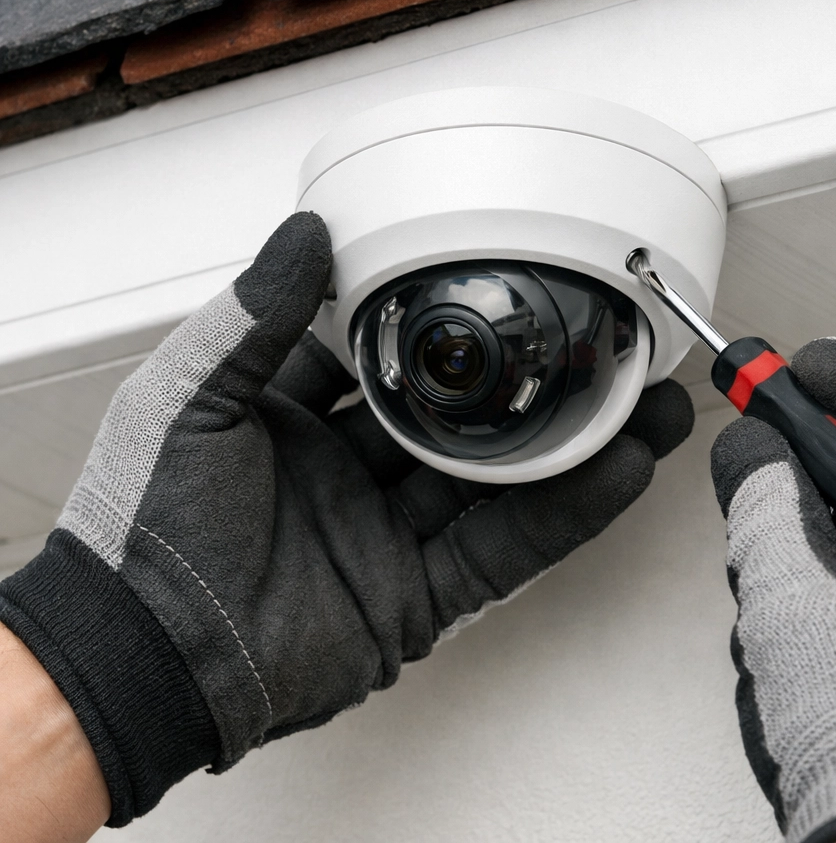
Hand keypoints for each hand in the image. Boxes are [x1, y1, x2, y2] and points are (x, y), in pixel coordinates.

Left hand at [0, 213, 694, 827]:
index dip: (444, 320)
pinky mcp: (417, 597)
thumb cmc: (141, 526)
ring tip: (641, 403)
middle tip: (593, 341)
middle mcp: (353, 472)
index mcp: (299, 418)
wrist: (142, 656)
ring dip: (572, 446)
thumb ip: (255, 315)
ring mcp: (391, 535)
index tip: (496, 281)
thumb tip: (303, 233)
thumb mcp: (192, 394)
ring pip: (500, 482)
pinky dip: (563, 514)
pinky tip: (615, 471)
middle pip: (463, 418)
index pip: (388, 355)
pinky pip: (504, 549)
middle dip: (530, 383)